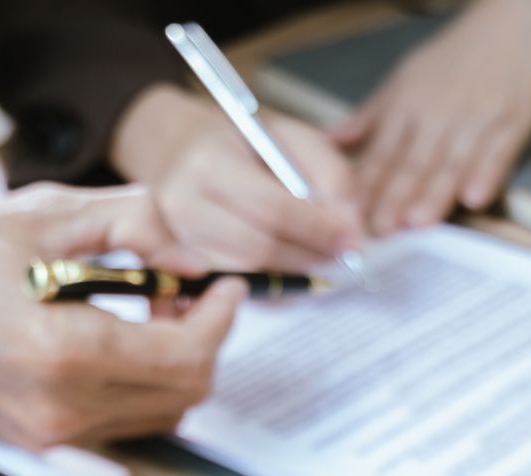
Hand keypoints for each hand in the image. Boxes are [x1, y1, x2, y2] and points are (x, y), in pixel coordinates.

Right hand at [0, 184, 246, 447]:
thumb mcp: (45, 213)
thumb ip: (137, 223)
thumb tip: (194, 249)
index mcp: (64, 352)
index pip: (186, 357)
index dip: (220, 319)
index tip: (222, 286)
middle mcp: (60, 407)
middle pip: (183, 395)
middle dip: (203, 341)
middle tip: (189, 294)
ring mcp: (48, 433)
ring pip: (157, 416)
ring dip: (175, 367)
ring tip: (154, 312)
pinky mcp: (37, 441)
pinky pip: (119, 426)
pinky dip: (140, 389)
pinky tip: (121, 344)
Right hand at [112, 83, 362, 271]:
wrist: (178, 148)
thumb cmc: (241, 141)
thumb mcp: (291, 136)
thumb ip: (329, 173)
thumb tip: (351, 226)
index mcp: (209, 161)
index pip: (272, 209)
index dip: (318, 230)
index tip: (351, 240)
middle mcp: (184, 204)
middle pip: (259, 249)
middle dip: (308, 257)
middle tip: (340, 254)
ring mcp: (178, 238)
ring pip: (248, 273)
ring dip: (292, 272)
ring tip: (317, 253)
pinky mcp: (182, 263)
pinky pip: (237, 283)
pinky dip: (272, 279)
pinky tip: (290, 262)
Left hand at [334, 0, 530, 234]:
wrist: (510, 25)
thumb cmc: (455, 58)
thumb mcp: (403, 81)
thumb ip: (370, 118)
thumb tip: (330, 142)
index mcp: (407, 107)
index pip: (381, 154)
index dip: (366, 187)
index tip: (350, 216)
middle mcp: (437, 115)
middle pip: (412, 163)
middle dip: (394, 199)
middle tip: (381, 230)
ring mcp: (475, 120)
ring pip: (451, 163)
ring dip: (434, 194)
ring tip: (418, 222)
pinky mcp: (512, 123)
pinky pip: (498, 153)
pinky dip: (486, 175)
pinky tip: (474, 197)